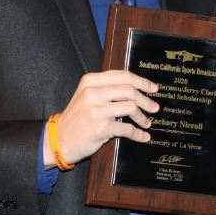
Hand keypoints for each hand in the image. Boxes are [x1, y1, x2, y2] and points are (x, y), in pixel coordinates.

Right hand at [44, 70, 158, 167]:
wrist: (60, 138)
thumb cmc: (77, 117)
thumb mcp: (86, 95)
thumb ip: (106, 88)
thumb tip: (135, 88)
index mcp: (90, 81)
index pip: (122, 76)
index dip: (141, 81)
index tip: (153, 88)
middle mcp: (93, 93)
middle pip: (129, 90)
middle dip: (145, 100)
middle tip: (154, 107)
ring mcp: (96, 110)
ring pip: (130, 107)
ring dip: (142, 117)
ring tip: (147, 123)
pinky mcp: (101, 128)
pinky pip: (127, 129)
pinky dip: (138, 134)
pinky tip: (143, 136)